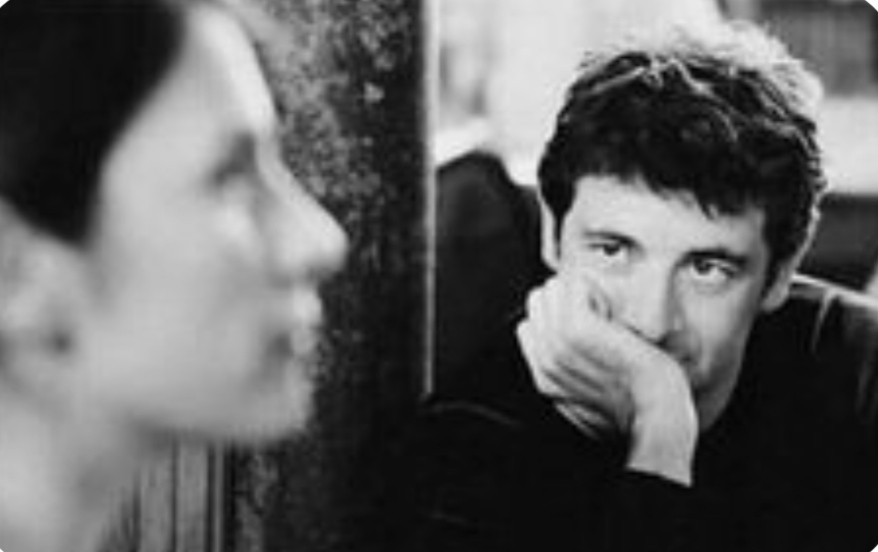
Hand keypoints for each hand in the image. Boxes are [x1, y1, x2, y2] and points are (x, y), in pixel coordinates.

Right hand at [517, 273, 697, 482]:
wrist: (655, 411)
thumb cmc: (636, 409)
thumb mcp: (590, 402)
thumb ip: (570, 379)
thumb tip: (572, 355)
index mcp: (545, 377)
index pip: (530, 326)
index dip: (556, 317)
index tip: (585, 323)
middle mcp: (546, 358)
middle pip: (537, 303)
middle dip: (564, 300)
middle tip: (596, 316)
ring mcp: (559, 343)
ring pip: (550, 290)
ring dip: (577, 292)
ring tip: (603, 312)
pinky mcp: (578, 329)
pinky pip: (571, 286)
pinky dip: (590, 287)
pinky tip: (608, 307)